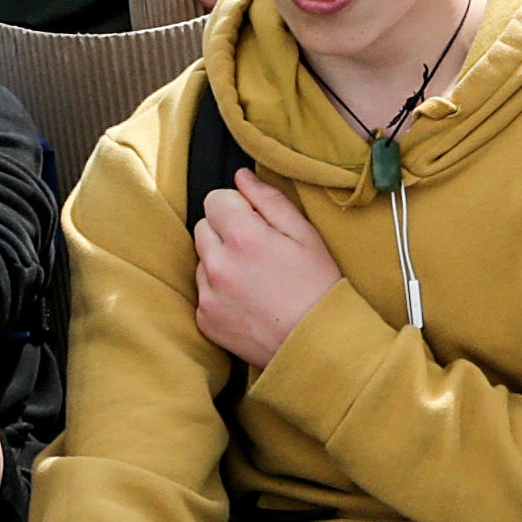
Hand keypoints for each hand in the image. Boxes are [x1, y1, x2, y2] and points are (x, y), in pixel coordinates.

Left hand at [187, 169, 340, 367]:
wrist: (317, 345)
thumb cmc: (319, 287)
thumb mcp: (305, 235)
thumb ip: (269, 200)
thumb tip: (242, 177)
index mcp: (243, 237)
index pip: (215, 199)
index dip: (237, 206)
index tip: (256, 221)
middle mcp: (218, 265)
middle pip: (203, 227)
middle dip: (226, 231)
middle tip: (259, 250)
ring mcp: (208, 295)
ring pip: (202, 260)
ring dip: (221, 261)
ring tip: (255, 278)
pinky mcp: (205, 321)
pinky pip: (203, 291)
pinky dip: (219, 291)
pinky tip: (248, 299)